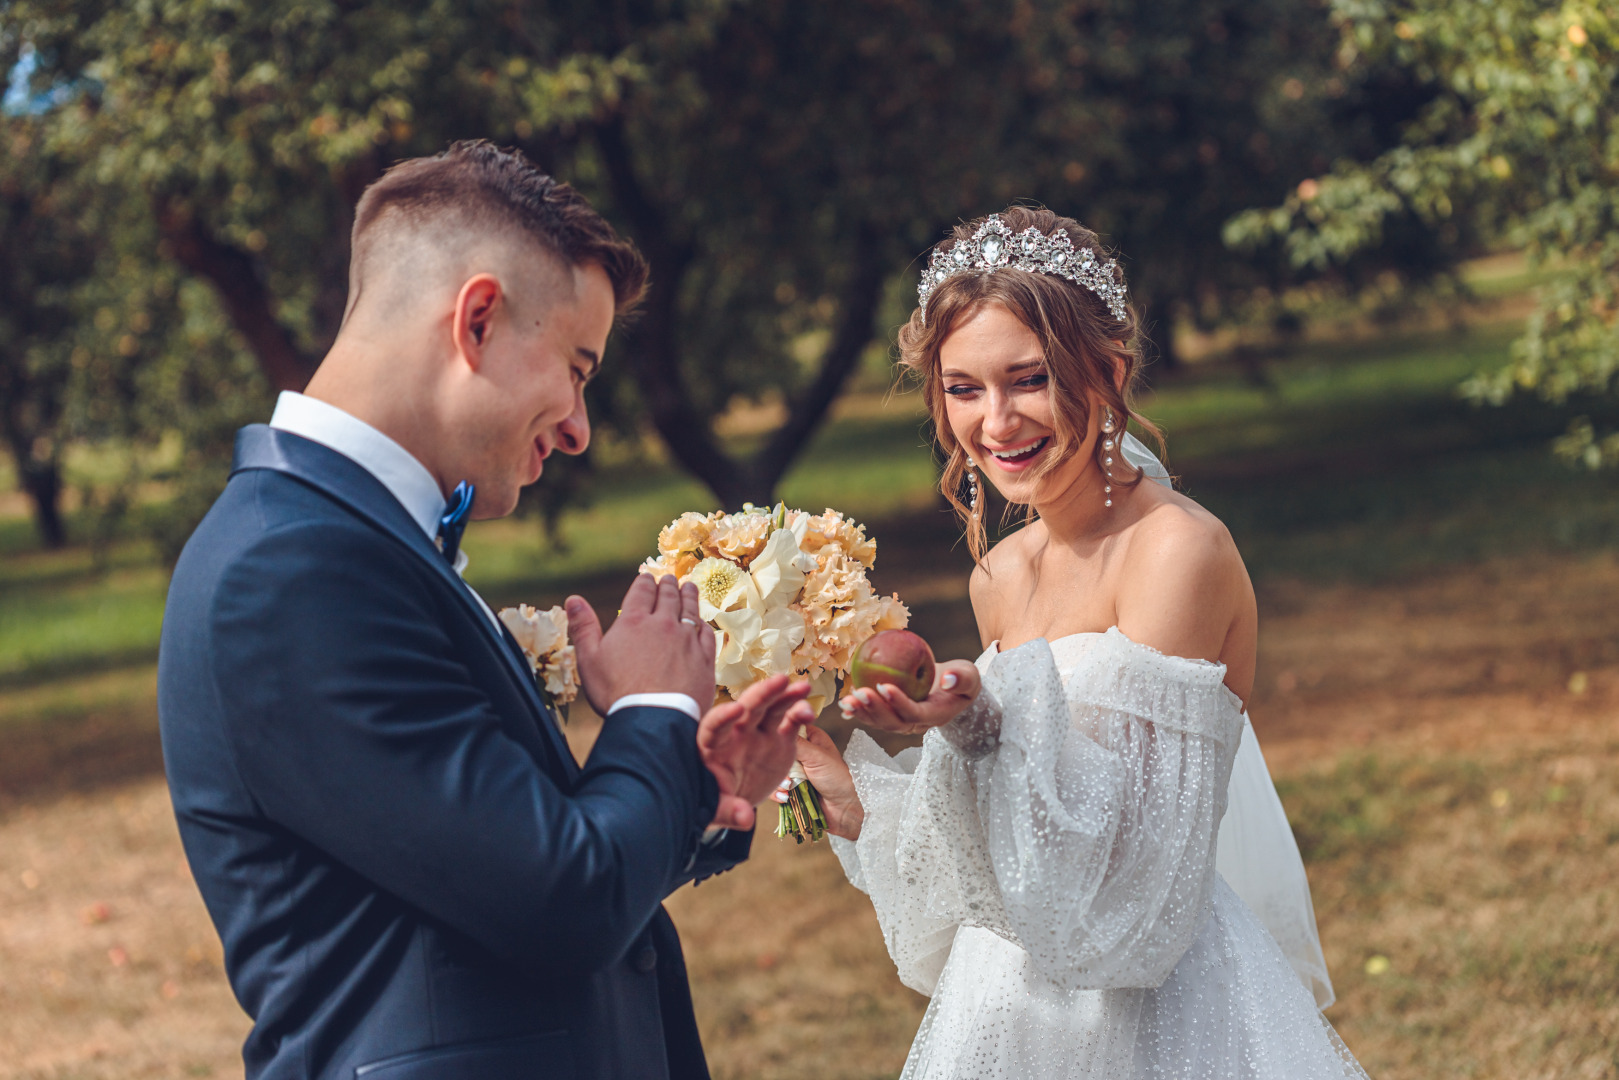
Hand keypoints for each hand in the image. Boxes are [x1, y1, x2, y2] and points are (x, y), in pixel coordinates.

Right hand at [567, 575, 715, 714]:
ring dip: (689, 596)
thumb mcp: (589, 660)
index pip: (641, 592)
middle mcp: (663, 624)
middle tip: (671, 578)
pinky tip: (702, 623)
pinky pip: (706, 634)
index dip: (645, 582)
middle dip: (668, 585)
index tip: (647, 577)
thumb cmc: (616, 692)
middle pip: (668, 597)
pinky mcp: (704, 658)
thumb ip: (583, 627)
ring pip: (690, 610)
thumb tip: (572, 599)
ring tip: (689, 587)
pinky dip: (703, 624)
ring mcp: (687, 640)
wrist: (653, 719)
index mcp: (633, 621)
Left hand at [697, 674, 816, 829]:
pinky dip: (799, 714)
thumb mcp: (715, 811)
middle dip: (762, 694)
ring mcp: (758, 734)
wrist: (734, 801)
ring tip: (803, 687)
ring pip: (772, 709)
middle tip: (780, 681)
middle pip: (747, 708)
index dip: (722, 716)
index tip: (735, 709)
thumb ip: (728, 812)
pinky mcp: (779, 739)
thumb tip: (745, 818)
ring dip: (786, 696)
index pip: (713, 726)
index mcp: (711, 746)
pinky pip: (790, 722)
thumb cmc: (715, 802)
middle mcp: (735, 734)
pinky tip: (809, 711)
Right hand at [771, 724, 863, 839]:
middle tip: (789, 775)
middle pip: (777, 752)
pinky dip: (778, 793)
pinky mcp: (791, 788)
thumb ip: (796, 743)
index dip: (780, 736)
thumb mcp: (816, 756)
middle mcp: (802, 752)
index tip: (777, 746)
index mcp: (811, 738)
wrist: (844, 808)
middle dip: (779, 766)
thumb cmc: (837, 778)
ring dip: (779, 781)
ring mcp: (796, 771)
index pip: (788, 729)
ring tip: (789, 788)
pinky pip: (775, 788)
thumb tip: (777, 730)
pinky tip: (786, 797)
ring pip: (774, 771)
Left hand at [837, 659, 980, 734]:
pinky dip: (860, 712)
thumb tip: (947, 678)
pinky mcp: (893, 717)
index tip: (884, 685)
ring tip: (847, 701)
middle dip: (875, 710)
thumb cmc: (961, 679)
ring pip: (881, 723)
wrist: (952, 688)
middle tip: (859, 693)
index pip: (915, 713)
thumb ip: (961, 678)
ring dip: (863, 713)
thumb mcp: (969, 676)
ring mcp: (904, 722)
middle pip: (893, 722)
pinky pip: (875, 717)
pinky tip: (845, 706)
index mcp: (935, 714)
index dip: (899, 703)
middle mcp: (917, 723)